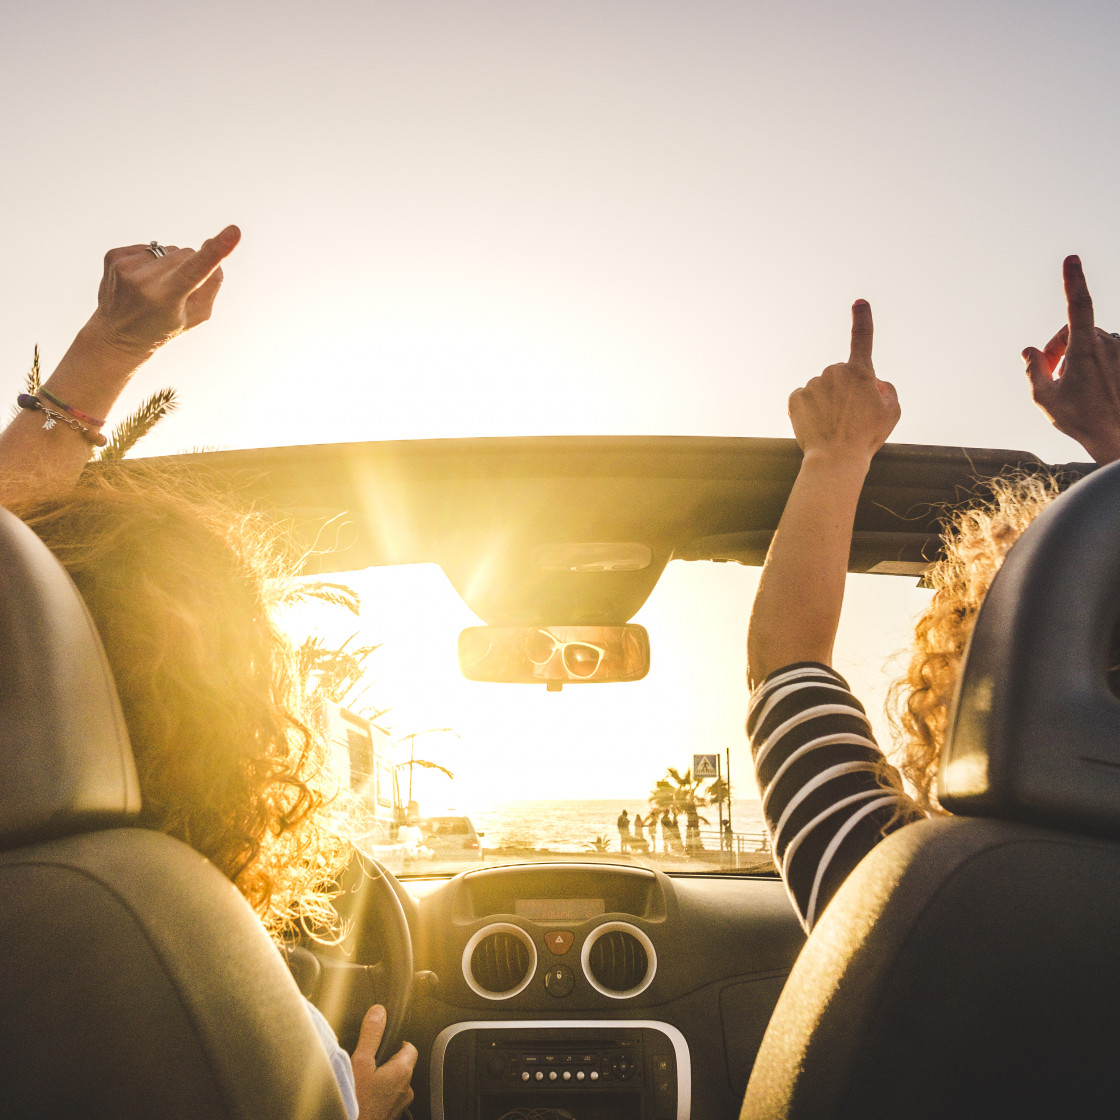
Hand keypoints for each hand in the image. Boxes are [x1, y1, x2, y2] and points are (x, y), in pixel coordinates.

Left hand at [86, 224, 241, 358]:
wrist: (116, 335)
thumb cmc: (164, 326)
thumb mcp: (197, 315)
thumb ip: (211, 283)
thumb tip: (208, 245)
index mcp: (167, 298)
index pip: (196, 269)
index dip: (216, 250)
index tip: (234, 231)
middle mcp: (143, 280)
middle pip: (187, 254)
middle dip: (190, 266)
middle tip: (176, 292)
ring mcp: (124, 266)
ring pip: (168, 249)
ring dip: (170, 263)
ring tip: (155, 287)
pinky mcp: (113, 255)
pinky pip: (148, 247)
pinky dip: (151, 261)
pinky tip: (141, 279)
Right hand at [351, 1005, 416, 1119]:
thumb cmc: (356, 1102)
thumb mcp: (360, 1063)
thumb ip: (371, 1035)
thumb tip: (379, 1011)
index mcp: (403, 1071)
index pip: (410, 1048)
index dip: (398, 1043)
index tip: (385, 1043)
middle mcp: (406, 1089)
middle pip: (403, 1066)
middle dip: (389, 1062)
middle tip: (370, 1062)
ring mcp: (399, 1106)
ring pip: (396, 1085)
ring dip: (384, 1080)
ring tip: (366, 1080)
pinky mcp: (391, 1116)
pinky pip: (389, 1099)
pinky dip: (380, 1095)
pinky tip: (365, 1095)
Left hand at [788, 300, 899, 462]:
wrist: (836, 458)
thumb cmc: (867, 437)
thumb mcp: (892, 412)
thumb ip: (887, 390)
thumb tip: (873, 383)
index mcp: (860, 372)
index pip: (862, 339)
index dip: (862, 319)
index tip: (859, 302)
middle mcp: (834, 372)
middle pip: (840, 376)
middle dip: (845, 390)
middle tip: (850, 417)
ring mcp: (813, 384)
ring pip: (821, 389)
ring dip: (827, 402)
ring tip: (834, 425)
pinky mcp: (796, 398)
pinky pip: (804, 399)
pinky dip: (809, 410)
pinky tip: (817, 425)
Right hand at [1023, 255, 1119, 463]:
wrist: (1116, 437)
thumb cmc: (1080, 419)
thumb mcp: (1044, 398)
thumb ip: (1034, 369)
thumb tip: (1030, 350)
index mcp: (1086, 349)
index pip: (1078, 306)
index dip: (1074, 281)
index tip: (1071, 259)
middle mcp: (1107, 346)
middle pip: (1075, 331)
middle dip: (1058, 346)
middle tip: (1047, 372)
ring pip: (1090, 342)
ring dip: (1075, 356)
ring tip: (1067, 384)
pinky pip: (1104, 353)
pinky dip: (1091, 363)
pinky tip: (1086, 387)